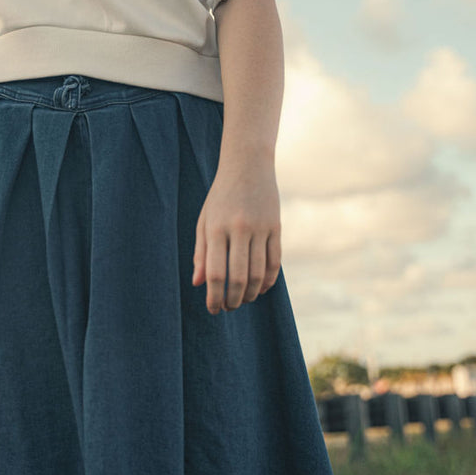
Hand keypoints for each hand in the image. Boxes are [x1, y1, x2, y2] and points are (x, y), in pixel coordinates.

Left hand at [192, 157, 280, 312]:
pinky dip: (269, 280)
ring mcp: (260, 228)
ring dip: (252, 293)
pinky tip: (262, 288)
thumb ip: (201, 253)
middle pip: (239, 277)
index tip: (213, 309)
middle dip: (234, 299)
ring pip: (259, 273)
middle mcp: (239, 229)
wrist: (247, 165)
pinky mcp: (276, 227)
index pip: (216, 273)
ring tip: (244, 300)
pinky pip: (275, 261)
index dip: (214, 297)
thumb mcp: (204, 220)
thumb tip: (199, 284)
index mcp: (216, 228)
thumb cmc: (220, 196)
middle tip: (229, 308)